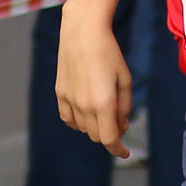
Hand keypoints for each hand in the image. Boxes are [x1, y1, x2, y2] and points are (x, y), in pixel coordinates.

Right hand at [51, 0, 131, 156]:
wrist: (83, 32)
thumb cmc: (109, 54)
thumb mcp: (125, 79)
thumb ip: (124, 106)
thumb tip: (122, 126)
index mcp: (103, 103)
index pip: (109, 139)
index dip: (118, 150)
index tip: (124, 153)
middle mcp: (84, 106)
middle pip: (97, 136)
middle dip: (110, 135)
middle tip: (119, 122)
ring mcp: (69, 100)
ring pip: (83, 129)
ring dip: (95, 127)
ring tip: (104, 111)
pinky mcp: (60, 93)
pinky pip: (68, 119)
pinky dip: (78, 122)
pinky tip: (86, 113)